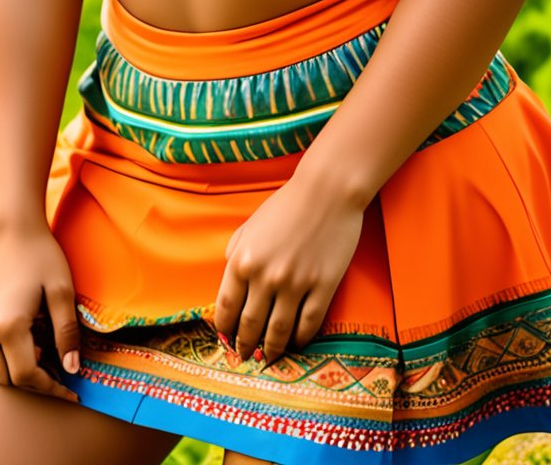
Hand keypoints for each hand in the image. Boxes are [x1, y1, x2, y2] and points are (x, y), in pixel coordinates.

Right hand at [0, 225, 81, 402]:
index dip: (52, 388)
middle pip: (10, 379)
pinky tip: (30, 349)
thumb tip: (72, 369)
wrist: (13, 230)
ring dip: (18, 376)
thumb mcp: (62, 291)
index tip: (73, 392)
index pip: (28, 375)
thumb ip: (67, 333)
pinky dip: (6, 363)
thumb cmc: (41, 256)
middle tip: (64, 379)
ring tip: (47, 363)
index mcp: (9, 326)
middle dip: (37, 385)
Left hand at [213, 170, 365, 367]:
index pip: (226, 307)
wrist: (326, 192)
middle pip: (250, 325)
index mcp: (242, 260)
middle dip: (245, 345)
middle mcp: (265, 277)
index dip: (224, 328)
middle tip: (244, 356)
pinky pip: (308, 323)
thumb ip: (235, 251)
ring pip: (278, 332)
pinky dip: (300, 339)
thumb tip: (229, 277)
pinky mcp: (322, 287)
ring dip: (271, 350)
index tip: (225, 339)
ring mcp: (295, 285)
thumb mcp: (250, 225)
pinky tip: (296, 343)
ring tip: (268, 358)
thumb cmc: (286, 205)